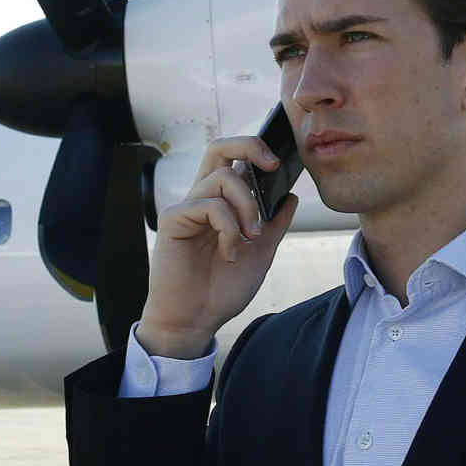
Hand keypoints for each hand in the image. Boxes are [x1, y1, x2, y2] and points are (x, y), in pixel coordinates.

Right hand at [136, 136, 298, 357]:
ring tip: (251, 238)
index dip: (257, 149)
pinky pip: (210, 205)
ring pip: (224, 178)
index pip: (234, 159)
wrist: (197, 319)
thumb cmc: (222, 287)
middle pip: (219, 147)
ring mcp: (187, 207)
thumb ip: (274, 223)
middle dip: (250, 146)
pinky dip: (229, 229)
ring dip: (248, 207)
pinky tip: (230, 253)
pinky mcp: (173, 219)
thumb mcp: (261, 252)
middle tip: (272, 166)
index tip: (282, 163)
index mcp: (222, 201)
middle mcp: (202, 197)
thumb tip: (291, 195)